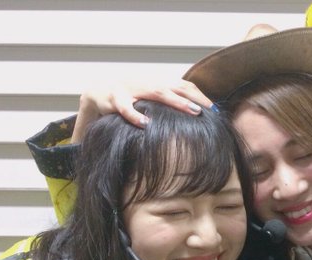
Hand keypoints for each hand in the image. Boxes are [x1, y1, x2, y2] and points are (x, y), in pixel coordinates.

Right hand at [71, 80, 212, 141]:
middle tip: (209, 110)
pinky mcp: (114, 99)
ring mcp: (131, 88)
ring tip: (192, 110)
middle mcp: (146, 83)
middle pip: (175, 86)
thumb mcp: (150, 101)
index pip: (183, 85)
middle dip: (194, 97)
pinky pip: (125, 107)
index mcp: (156, 83)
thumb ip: (167, 105)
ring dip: (177, 101)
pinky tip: (145, 124)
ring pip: (157, 92)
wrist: (96, 93)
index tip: (215, 109)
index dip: (199, 95)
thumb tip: (193, 117)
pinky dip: (135, 115)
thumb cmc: (128, 99)